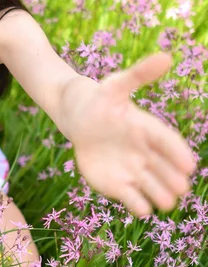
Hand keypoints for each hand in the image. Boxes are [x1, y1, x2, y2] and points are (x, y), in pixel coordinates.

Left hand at [70, 53, 196, 217]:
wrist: (77, 118)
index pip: (168, 142)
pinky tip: (141, 210)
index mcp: (149, 129)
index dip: (178, 153)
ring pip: (152, 186)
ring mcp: (133, 169)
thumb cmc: (100, 100)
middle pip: (164, 169)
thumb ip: (139, 75)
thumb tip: (166, 57)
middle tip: (180, 187)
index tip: (189, 164)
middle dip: (173, 179)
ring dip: (160, 194)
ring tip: (166, 203)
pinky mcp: (117, 183)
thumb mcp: (116, 85)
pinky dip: (136, 203)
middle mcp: (146, 153)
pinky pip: (131, 196)